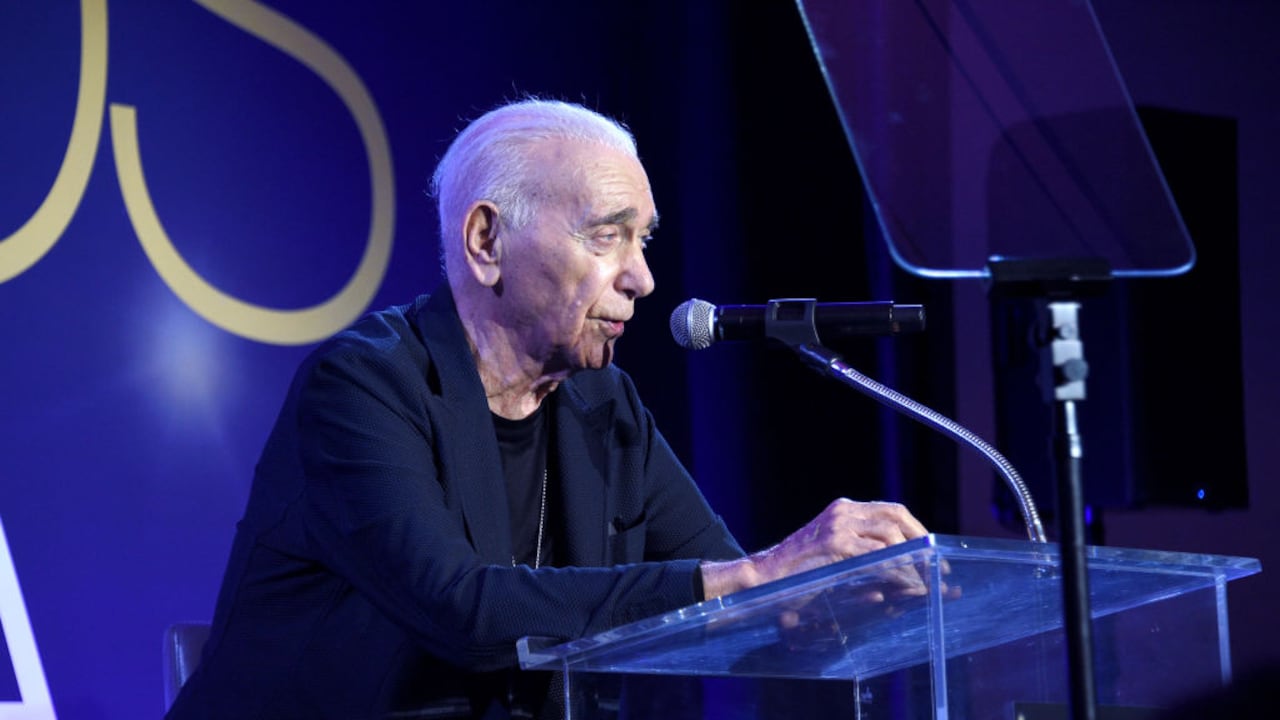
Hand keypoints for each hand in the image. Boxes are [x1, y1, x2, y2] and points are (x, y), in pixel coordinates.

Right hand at [701, 498, 928, 599]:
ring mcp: (838, 526)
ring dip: (914, 561)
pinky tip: (907, 585)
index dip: (917, 532)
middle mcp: (843, 511)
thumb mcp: (830, 550)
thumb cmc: (797, 572)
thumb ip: (859, 548)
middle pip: (897, 517)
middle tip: (937, 571)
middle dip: (922, 543)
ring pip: (891, 536)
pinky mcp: (833, 545)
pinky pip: (877, 556)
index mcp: (843, 509)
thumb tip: (899, 563)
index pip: (892, 511)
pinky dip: (898, 572)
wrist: (762, 576)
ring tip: (925, 583)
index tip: (932, 555)